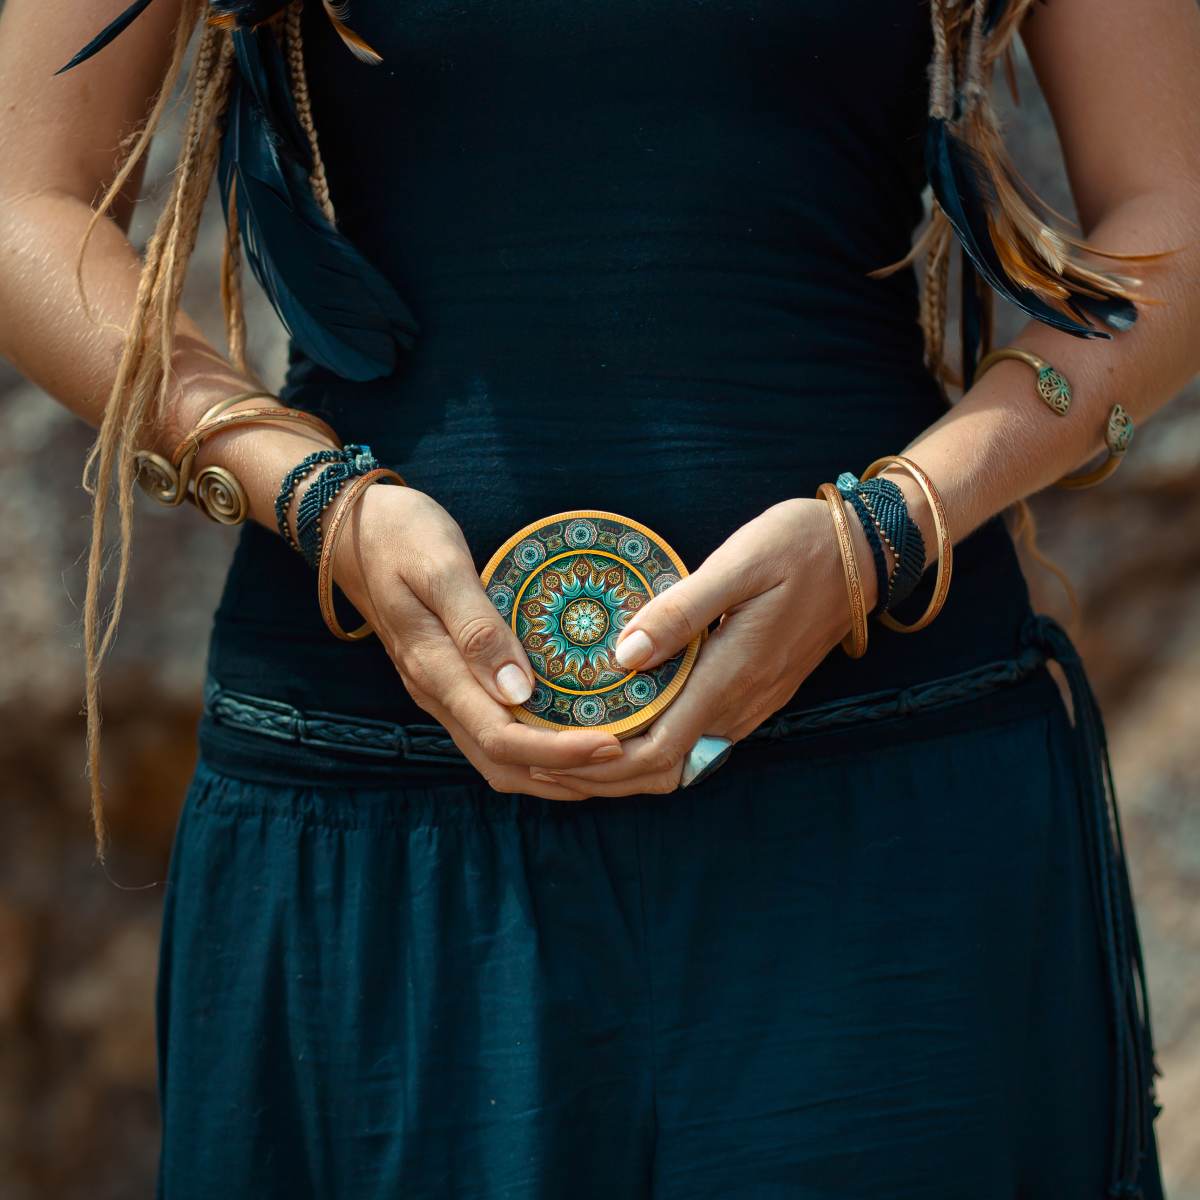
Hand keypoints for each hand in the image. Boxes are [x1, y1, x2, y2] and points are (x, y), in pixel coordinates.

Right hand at [328, 483, 623, 798]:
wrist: (349, 530)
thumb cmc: (399, 535)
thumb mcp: (439, 565)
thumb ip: (476, 628)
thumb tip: (519, 691)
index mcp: (435, 671)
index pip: (502, 739)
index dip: (560, 752)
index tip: (614, 746)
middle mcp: (438, 695)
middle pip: (505, 766)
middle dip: (567, 777)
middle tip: (630, 766)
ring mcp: (442, 694)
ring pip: (499, 761)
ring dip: (554, 774)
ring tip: (613, 766)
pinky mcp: (451, 685)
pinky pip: (496, 737)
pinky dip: (538, 753)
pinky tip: (575, 738)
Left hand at [524, 497, 878, 797]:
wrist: (867, 553)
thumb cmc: (801, 546)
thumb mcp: (740, 563)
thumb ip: (681, 612)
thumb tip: (623, 656)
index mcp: (730, 677)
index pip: (656, 752)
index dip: (597, 765)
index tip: (545, 753)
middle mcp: (739, 706)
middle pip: (660, 770)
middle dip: (597, 776)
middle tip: (537, 756)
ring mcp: (749, 705)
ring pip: (677, 761)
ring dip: (620, 765)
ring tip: (565, 742)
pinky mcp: (753, 695)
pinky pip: (693, 738)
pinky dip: (649, 745)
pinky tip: (617, 720)